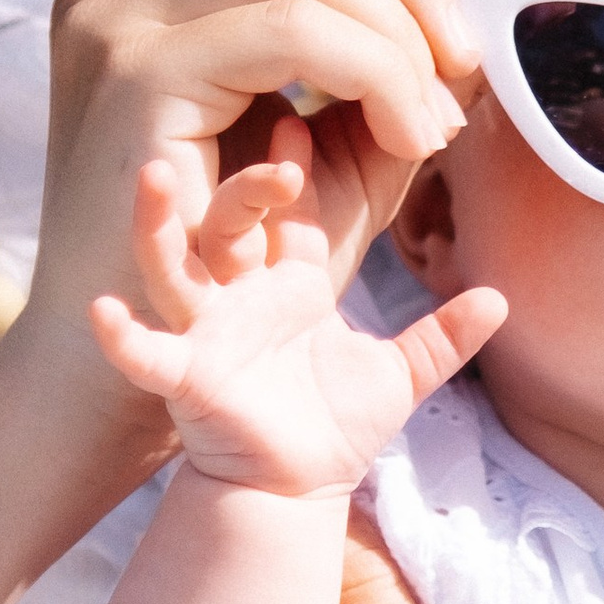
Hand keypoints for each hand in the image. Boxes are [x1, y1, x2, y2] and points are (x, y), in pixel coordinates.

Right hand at [11, 0, 501, 473]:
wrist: (126, 389)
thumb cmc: (242, 280)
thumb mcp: (335, 151)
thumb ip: (393, 64)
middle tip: (472, 57)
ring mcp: (117, 25)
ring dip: (398, 28)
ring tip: (437, 115)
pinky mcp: (134, 79)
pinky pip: (290, 33)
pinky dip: (375, 70)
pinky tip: (409, 133)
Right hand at [90, 121, 505, 495]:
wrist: (294, 492)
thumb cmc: (335, 428)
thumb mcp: (400, 374)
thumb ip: (446, 337)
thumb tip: (502, 298)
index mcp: (292, 284)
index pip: (294, 209)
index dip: (296, 163)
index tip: (301, 110)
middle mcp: (243, 296)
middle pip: (230, 219)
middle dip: (241, 177)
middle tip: (261, 134)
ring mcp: (208, 332)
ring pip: (175, 264)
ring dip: (159, 223)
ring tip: (151, 177)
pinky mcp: (185, 378)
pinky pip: (145, 352)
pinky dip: (121, 333)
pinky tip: (100, 309)